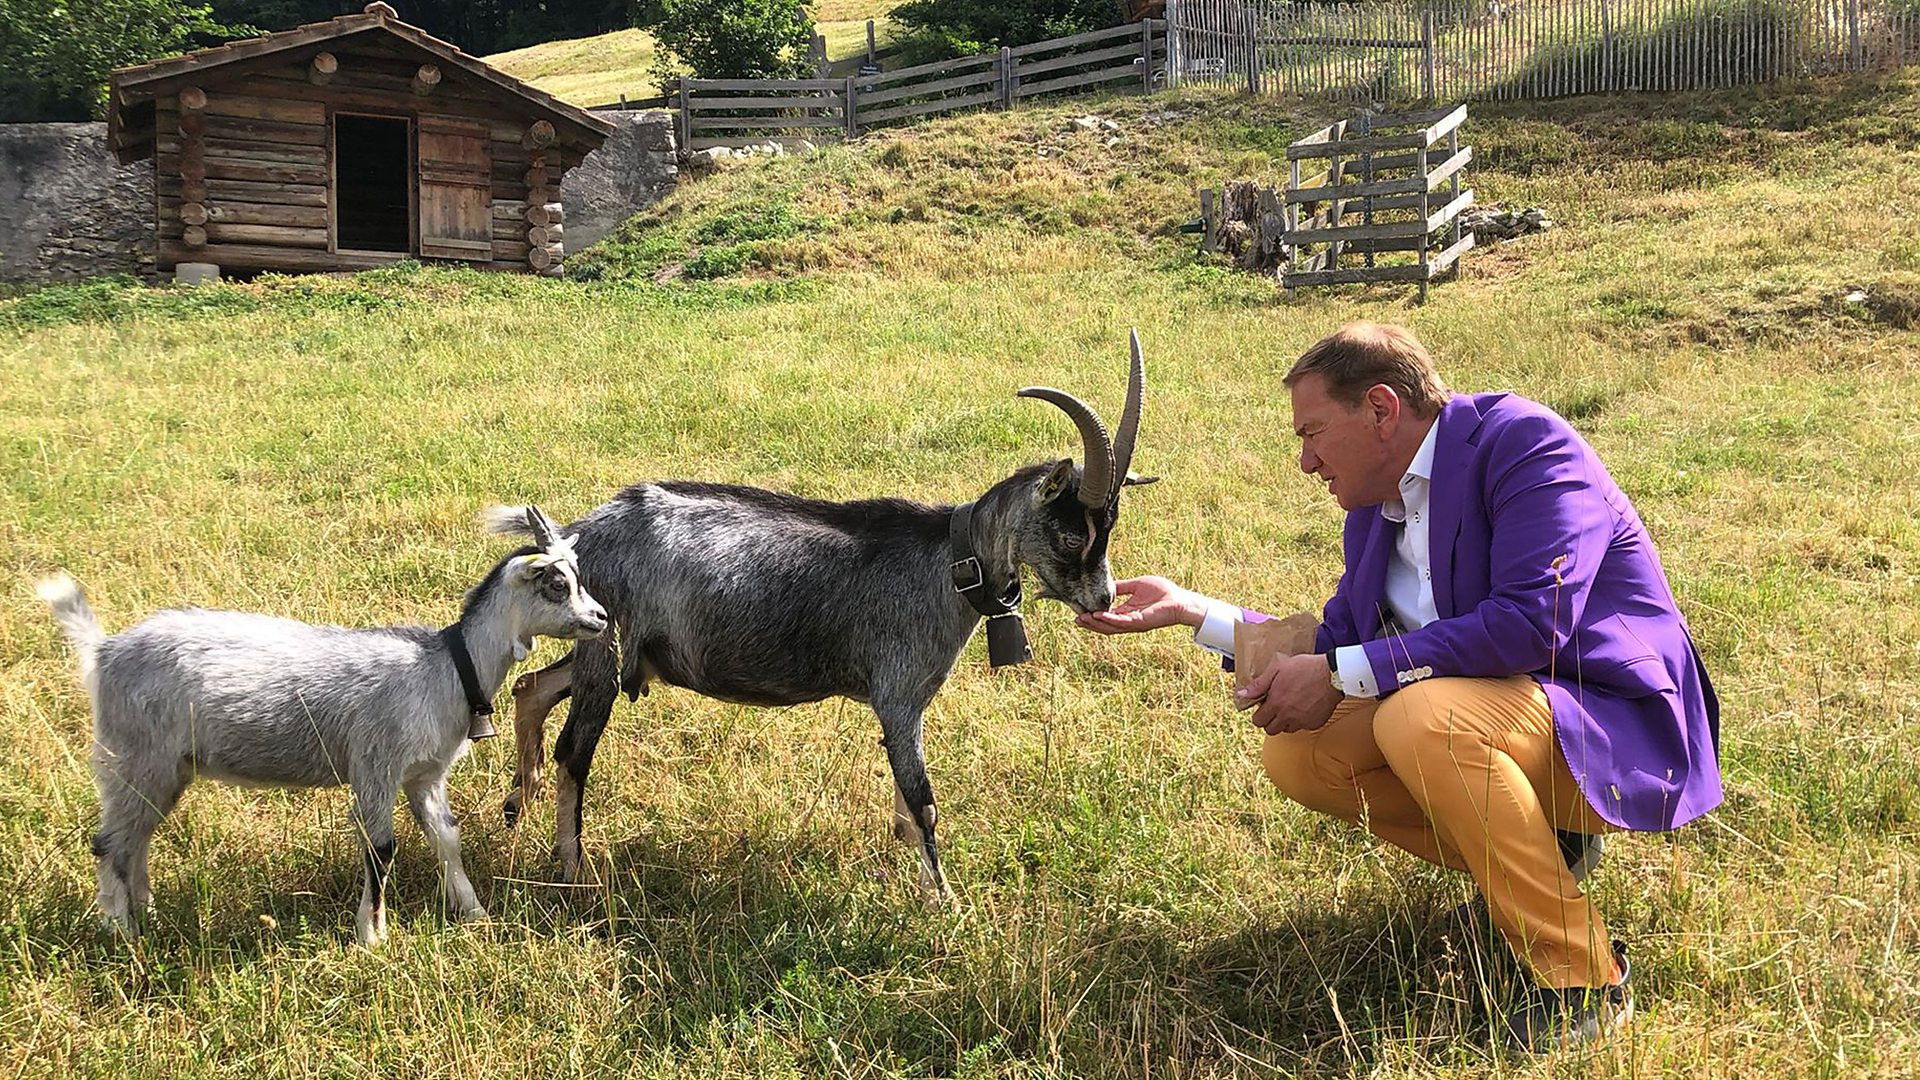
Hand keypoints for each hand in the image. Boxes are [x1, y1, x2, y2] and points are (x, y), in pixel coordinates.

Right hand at [1075, 576, 1205, 634]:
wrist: (1180, 600)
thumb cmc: (1163, 592)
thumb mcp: (1136, 585)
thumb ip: (1122, 587)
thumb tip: (1107, 584)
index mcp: (1127, 612)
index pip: (1106, 617)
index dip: (1093, 616)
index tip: (1079, 612)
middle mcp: (1128, 621)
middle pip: (1105, 626)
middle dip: (1090, 623)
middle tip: (1076, 619)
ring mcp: (1134, 623)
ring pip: (1111, 627)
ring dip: (1096, 623)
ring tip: (1083, 619)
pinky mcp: (1141, 622)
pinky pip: (1123, 622)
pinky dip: (1111, 619)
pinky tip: (1100, 615)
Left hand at [1236, 651, 1341, 734]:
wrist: (1333, 674)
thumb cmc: (1306, 668)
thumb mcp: (1277, 669)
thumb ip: (1259, 684)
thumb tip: (1242, 694)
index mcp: (1276, 703)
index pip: (1258, 721)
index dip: (1259, 714)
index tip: (1264, 707)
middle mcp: (1287, 716)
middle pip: (1270, 730)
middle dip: (1270, 721)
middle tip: (1275, 709)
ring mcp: (1302, 722)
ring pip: (1286, 730)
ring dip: (1285, 722)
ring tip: (1290, 707)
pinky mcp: (1315, 723)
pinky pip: (1303, 727)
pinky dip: (1301, 721)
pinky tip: (1304, 707)